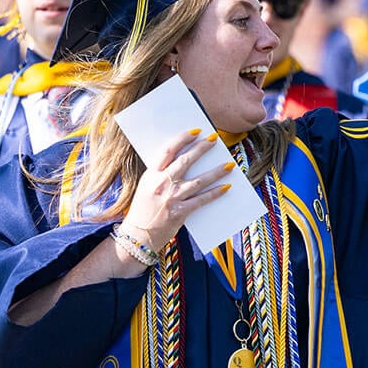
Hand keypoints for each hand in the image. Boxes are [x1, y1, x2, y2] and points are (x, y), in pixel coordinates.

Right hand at [120, 128, 233, 251]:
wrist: (138, 236)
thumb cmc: (143, 209)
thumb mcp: (147, 186)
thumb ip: (161, 173)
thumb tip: (182, 159)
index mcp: (151, 174)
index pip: (168, 150)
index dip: (182, 139)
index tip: (195, 131)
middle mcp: (161, 184)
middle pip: (185, 161)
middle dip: (202, 148)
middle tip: (214, 139)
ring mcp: (171, 198)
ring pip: (198, 180)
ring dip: (216, 172)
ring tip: (229, 165)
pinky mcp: (180, 212)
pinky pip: (202, 200)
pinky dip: (215, 193)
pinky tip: (226, 187)